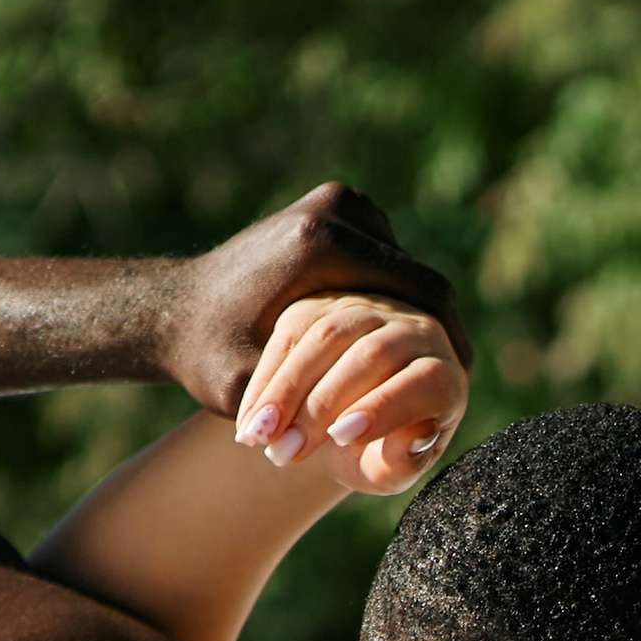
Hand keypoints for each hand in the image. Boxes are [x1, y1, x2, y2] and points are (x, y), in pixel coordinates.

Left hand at [162, 183, 469, 433]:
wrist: (173, 310)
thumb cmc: (211, 359)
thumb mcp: (257, 393)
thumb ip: (314, 407)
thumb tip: (384, 439)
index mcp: (322, 244)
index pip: (422, 288)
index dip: (452, 335)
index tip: (466, 374)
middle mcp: (333, 209)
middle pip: (416, 272)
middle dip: (435, 325)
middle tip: (457, 372)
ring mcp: (333, 201)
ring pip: (402, 263)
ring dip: (415, 310)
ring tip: (430, 361)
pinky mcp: (330, 207)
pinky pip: (383, 254)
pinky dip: (393, 294)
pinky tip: (397, 339)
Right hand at [231, 292, 467, 496]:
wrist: (350, 421)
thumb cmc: (378, 453)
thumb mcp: (389, 469)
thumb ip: (402, 463)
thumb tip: (408, 442)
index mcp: (443, 374)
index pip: (422, 381)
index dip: (384, 407)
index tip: (342, 438)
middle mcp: (413, 331)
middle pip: (368, 356)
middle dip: (319, 407)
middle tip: (284, 453)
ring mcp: (367, 310)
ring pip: (324, 337)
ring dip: (285, 390)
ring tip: (257, 438)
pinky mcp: (322, 304)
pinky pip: (290, 333)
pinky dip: (266, 378)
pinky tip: (249, 419)